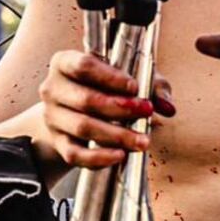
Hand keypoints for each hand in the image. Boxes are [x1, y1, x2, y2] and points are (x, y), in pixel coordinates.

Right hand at [37, 51, 172, 170]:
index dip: (110, 77)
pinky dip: (99, 157)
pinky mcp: (57, 142)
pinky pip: (75, 154)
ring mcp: (52, 117)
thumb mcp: (129, 78)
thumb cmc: (105, 88)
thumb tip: (168, 107)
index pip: (84, 66)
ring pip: (83, 127)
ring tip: (142, 141)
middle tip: (146, 112)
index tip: (135, 87)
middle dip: (120, 108)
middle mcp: (53, 88)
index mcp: (65, 62)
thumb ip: (152, 86)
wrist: (74, 112)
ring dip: (116, 135)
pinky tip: (121, 155)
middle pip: (86, 99)